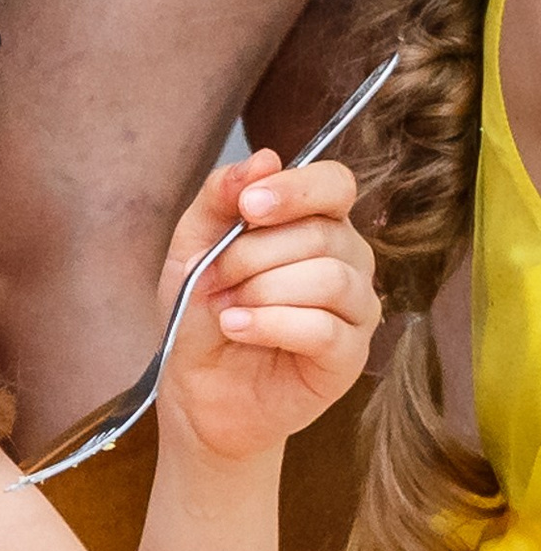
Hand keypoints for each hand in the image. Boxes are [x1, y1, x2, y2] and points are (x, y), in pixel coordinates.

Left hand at [152, 151, 379, 468]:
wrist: (199, 392)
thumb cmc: (203, 313)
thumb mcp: (194, 246)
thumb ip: (221, 197)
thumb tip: (263, 158)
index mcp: (317, 224)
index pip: (334, 185)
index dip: (295, 190)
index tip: (247, 208)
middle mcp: (349, 260)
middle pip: (321, 234)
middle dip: (252, 255)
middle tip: (212, 279)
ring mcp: (356, 310)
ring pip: (330, 278)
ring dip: (262, 290)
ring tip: (222, 309)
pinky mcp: (349, 356)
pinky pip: (324, 328)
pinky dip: (271, 324)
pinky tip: (235, 327)